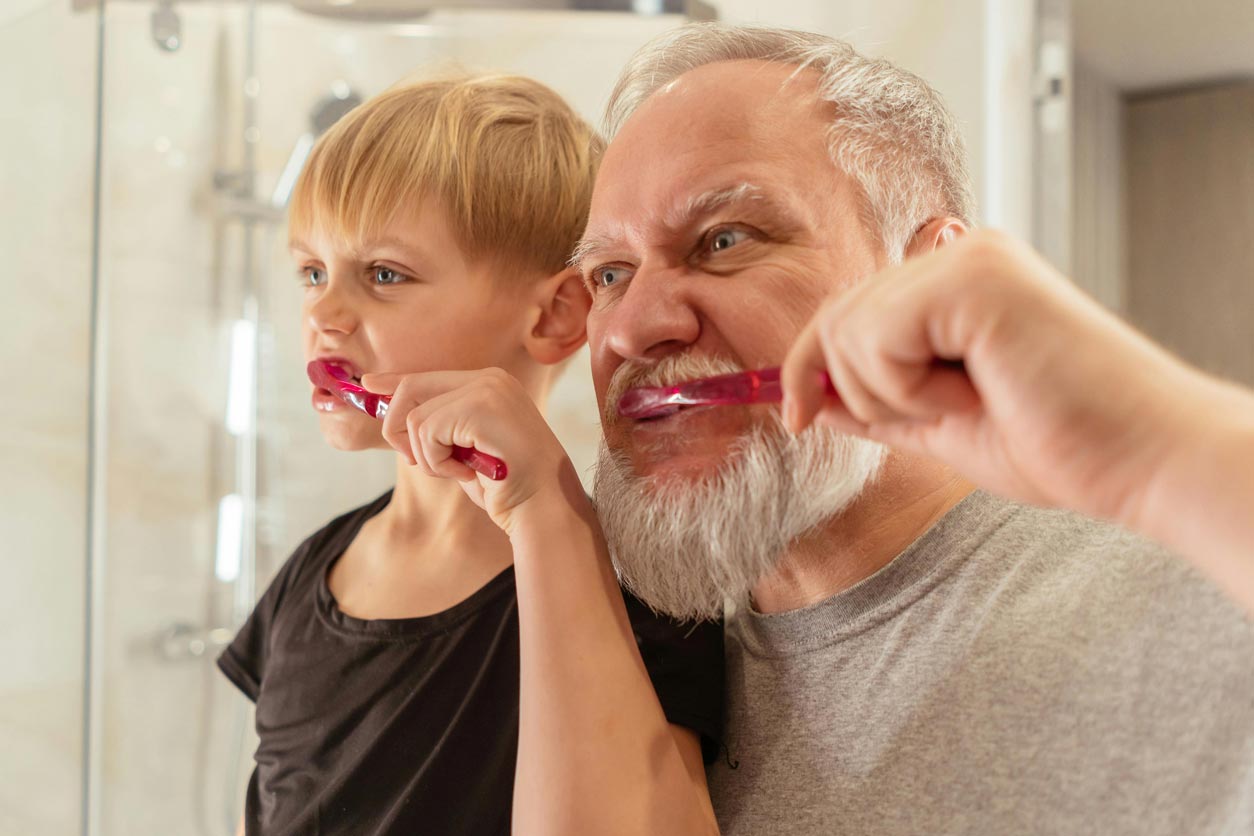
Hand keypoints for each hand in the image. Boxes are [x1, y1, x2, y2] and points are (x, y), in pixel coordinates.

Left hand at [360, 368, 586, 536]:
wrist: (542, 506)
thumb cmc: (507, 486)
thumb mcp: (465, 450)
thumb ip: (437, 427)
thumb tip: (392, 415)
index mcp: (490, 384)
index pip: (428, 377)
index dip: (394, 383)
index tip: (368, 385)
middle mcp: (489, 378)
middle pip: (412, 390)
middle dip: (400, 431)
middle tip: (423, 464)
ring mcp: (486, 389)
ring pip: (415, 418)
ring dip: (428, 457)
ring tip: (460, 471)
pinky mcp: (479, 406)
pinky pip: (427, 432)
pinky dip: (438, 462)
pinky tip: (466, 472)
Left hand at [781, 229, 1206, 526]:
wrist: (1138, 461)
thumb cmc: (1059, 443)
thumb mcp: (940, 425)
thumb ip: (874, 404)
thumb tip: (808, 399)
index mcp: (955, 284)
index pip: (846, 311)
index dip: (807, 366)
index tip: (797, 418)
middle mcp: (959, 256)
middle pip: (835, 317)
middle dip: (859, 391)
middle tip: (938, 415)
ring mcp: (967, 260)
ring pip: (847, 329)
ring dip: (893, 394)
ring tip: (969, 402)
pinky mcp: (973, 278)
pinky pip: (876, 336)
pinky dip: (908, 387)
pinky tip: (974, 391)